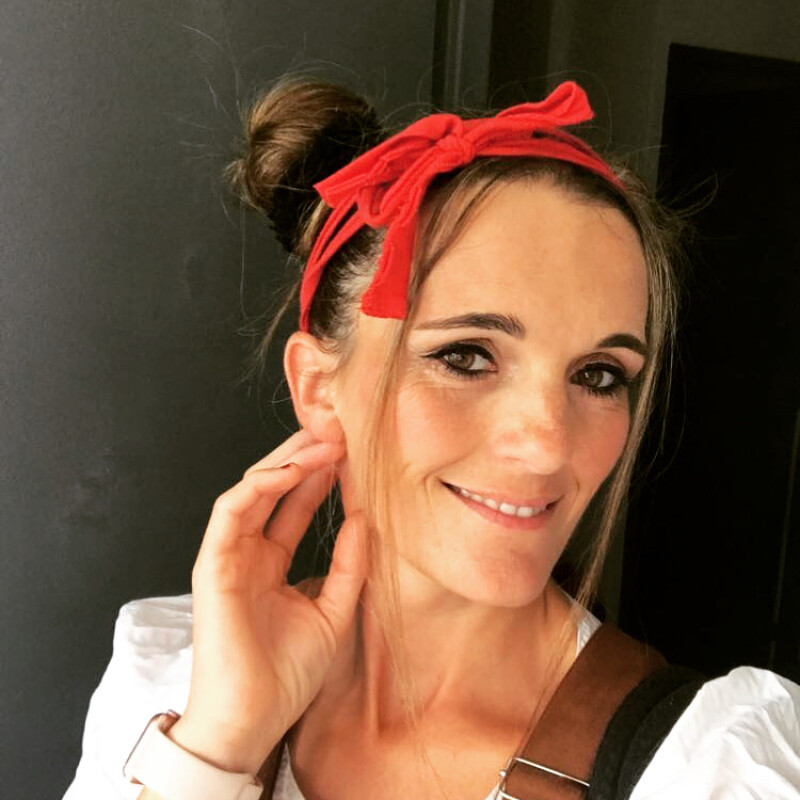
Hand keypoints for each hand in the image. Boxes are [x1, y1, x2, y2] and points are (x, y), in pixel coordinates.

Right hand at [169, 430, 366, 775]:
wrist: (255, 717)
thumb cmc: (288, 673)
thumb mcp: (335, 609)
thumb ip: (349, 563)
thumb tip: (365, 518)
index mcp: (271, 562)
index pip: (295, 505)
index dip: (320, 476)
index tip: (350, 452)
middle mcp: (249, 552)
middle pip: (274, 489)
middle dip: (304, 457)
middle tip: (337, 430)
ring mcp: (229, 554)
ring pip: (252, 489)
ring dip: (286, 462)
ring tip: (324, 442)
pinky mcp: (212, 562)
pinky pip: (230, 510)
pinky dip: (259, 486)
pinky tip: (292, 471)